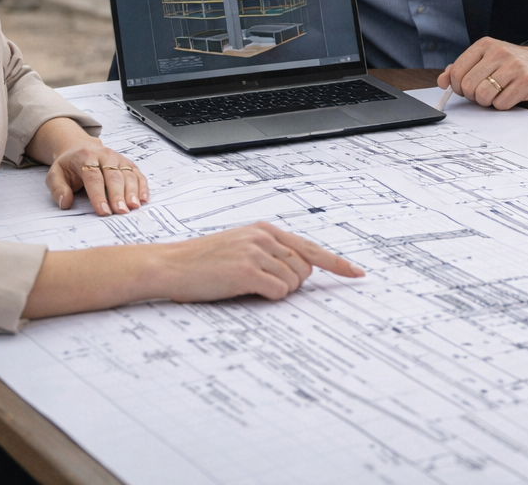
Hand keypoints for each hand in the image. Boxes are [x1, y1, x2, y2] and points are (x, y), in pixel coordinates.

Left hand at [28, 117, 149, 215]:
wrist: (80, 148)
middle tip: (121, 211)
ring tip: (134, 207)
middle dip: (118, 195)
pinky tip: (144, 199)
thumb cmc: (69, 165)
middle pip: (113, 176)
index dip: (99, 195)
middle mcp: (105, 155)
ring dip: (132, 192)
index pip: (93, 178)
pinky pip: (138, 174)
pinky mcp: (128, 164)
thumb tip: (65, 202)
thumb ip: (58, 189)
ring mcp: (118, 159)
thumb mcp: (54, 174)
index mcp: (85, 157)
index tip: (103, 211)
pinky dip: (143, 186)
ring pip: (128, 175)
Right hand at [155, 221, 364, 301]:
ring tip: (248, 286)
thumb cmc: (202, 262)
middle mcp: (264, 237)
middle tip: (262, 286)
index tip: (357, 274)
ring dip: (277, 291)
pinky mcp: (246, 270)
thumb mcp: (238, 246)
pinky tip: (247, 292)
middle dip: (292, 284)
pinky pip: (278, 292)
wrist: (170, 265)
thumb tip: (297, 272)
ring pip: (293, 282)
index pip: (310, 247)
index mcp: (265, 230)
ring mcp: (256, 252)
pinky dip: (269, 297)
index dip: (337, 263)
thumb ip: (268, 252)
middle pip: (305, 269)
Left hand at [438, 38, 527, 109]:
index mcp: (485, 45)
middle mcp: (499, 52)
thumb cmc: (508, 63)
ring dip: (486, 102)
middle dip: (472, 96)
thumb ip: (461, 68)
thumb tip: (442, 81)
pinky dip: (501, 105)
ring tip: (494, 95)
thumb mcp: (484, 59)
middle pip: (469, 85)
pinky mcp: (526, 81)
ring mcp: (514, 66)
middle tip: (480, 94)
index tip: (463, 89)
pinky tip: (507, 96)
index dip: (457, 86)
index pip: (458, 71)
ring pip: (484, 95)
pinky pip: (501, 103)